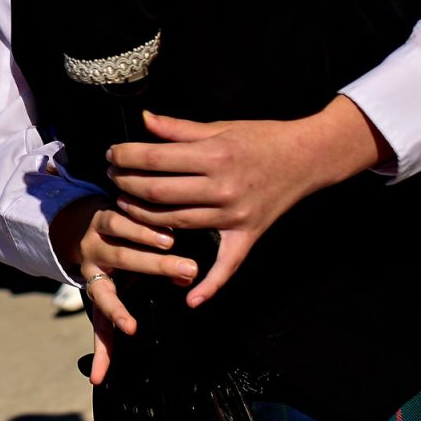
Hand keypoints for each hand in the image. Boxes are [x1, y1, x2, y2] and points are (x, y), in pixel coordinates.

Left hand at [47, 195, 197, 385]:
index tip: (132, 329)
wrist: (80, 228)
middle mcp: (94, 258)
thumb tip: (113, 367)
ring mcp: (99, 232)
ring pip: (120, 231)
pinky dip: (146, 217)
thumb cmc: (105, 273)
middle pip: (122, 261)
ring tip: (173, 243)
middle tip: (188, 271)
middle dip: (155, 267)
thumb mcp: (105, 301)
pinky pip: (125, 213)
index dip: (116, 315)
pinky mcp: (106, 211)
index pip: (103, 304)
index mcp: (94, 285)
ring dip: (146, 236)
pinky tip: (168, 219)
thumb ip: (109, 333)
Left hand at [105, 102, 385, 307]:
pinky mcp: (247, 235)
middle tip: (112, 176)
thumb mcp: (221, 126)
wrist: (309, 156)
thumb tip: (144, 120)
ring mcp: (233, 215)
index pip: (154, 159)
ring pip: (175, 224)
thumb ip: (179, 128)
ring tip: (125, 205)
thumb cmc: (263, 137)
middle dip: (125, 183)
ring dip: (143, 218)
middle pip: (157, 192)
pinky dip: (209, 286)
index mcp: (213, 155)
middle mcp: (221, 187)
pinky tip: (189, 300)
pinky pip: (226, 266)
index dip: (126, 156)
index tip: (111, 153)